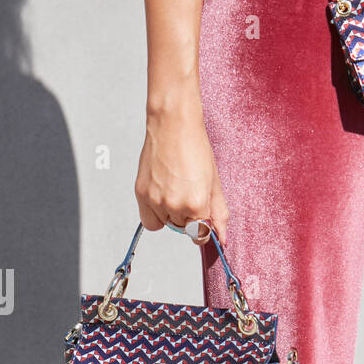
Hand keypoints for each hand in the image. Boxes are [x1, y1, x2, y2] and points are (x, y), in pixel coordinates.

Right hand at [135, 88, 228, 244]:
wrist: (172, 125)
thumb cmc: (194, 148)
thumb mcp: (214, 183)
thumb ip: (219, 214)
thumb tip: (222, 238)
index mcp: (196, 203)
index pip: (200, 234)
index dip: (203, 227)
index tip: (202, 217)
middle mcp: (174, 205)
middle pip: (183, 229)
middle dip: (188, 218)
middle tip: (189, 193)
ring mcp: (155, 200)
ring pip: (165, 224)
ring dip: (171, 215)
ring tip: (175, 189)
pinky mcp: (141, 194)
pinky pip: (148, 219)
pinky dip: (155, 211)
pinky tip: (163, 192)